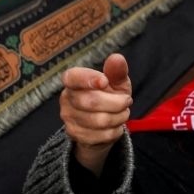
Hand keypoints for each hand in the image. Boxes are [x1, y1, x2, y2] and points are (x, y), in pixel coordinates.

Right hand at [61, 53, 131, 176]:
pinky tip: (115, 126)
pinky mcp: (75, 134)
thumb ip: (116, 72)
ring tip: (123, 114)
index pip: (73, 78)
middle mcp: (66, 98)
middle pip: (91, 102)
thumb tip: (117, 58)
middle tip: (127, 102)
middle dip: (117, 103)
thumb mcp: (116, 83)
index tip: (104, 81)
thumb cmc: (109, 97)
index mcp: (73, 81)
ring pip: (99, 120)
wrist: (102, 126)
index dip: (88, 79)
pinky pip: (102, 135)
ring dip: (119, 118)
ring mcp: (68, 118)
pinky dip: (115, 131)